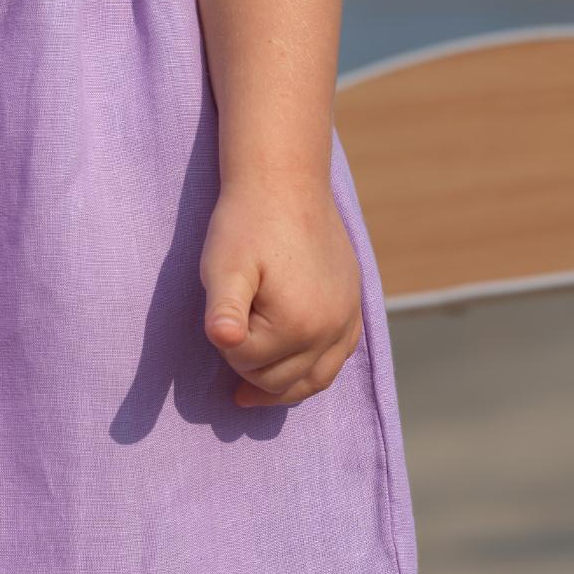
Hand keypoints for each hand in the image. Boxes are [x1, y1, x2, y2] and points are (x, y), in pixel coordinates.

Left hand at [199, 181, 361, 410]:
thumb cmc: (247, 223)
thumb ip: (225, 309)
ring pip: (313, 380)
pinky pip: (338, 358)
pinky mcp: (354, 308)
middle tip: (231, 340)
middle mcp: (331, 330)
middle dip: (250, 368)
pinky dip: (314, 370)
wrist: (285, 183)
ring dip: (281, 385)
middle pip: (280, 380)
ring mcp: (348, 320)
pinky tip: (294, 366)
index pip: (247, 364)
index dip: (225, 346)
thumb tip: (224, 340)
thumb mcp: (224, 265)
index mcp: (298, 324)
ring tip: (248, 391)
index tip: (219, 318)